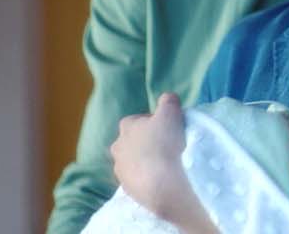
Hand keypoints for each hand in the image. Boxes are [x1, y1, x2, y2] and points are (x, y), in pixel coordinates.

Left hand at [109, 92, 191, 217]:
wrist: (165, 184)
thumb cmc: (166, 143)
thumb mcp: (171, 112)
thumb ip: (168, 101)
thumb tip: (167, 98)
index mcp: (126, 127)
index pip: (139, 120)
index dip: (155, 123)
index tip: (168, 130)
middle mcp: (117, 148)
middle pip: (133, 142)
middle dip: (146, 144)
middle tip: (166, 148)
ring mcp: (121, 171)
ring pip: (134, 163)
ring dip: (146, 163)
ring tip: (165, 167)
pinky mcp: (128, 190)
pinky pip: (138, 181)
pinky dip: (147, 180)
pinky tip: (162, 181)